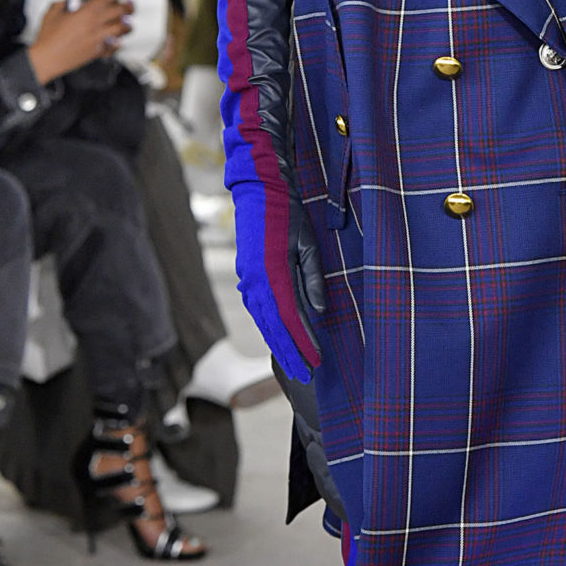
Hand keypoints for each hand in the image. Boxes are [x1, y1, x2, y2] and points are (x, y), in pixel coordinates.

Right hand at [29, 0, 132, 83]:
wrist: (47, 59)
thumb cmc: (48, 38)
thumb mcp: (52, 12)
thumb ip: (63, 3)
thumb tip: (68, 0)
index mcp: (86, 13)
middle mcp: (95, 25)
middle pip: (121, 11)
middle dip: (128, 5)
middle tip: (129, 2)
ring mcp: (99, 39)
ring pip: (123, 29)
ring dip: (127, 24)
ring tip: (126, 21)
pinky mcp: (98, 52)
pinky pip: (115, 46)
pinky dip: (118, 42)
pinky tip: (117, 39)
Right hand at [233, 188, 325, 382]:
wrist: (258, 188)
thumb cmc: (287, 212)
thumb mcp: (308, 242)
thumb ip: (312, 279)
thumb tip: (319, 313)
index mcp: (271, 275)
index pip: (290, 320)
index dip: (303, 344)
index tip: (315, 362)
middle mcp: (255, 282)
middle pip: (273, 328)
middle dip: (289, 354)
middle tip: (304, 376)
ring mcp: (247, 279)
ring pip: (263, 321)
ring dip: (278, 344)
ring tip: (292, 363)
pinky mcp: (246, 274)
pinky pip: (258, 309)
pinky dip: (268, 327)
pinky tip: (277, 337)